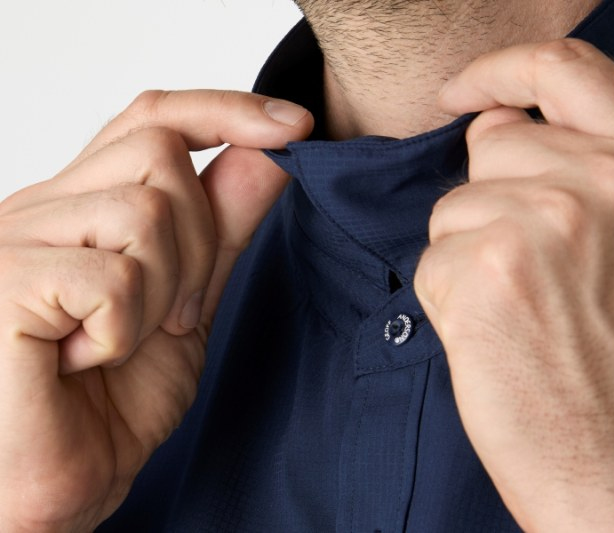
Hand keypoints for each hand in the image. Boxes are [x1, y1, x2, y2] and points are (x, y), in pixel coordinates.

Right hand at [0, 90, 312, 529]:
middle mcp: (39, 207)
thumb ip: (223, 226)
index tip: (297, 124)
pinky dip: (121, 330)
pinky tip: (81, 361)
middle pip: (159, 152)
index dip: (226, 110)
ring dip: (160, 293)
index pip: (153, 118)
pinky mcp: (3, 281)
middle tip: (170, 314)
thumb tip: (268, 153)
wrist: (54, 490)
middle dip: (197, 240)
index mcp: (80, 206)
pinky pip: (113, 276)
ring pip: (143, 211)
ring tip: (117, 343)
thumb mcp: (188, 303)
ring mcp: (14, 239)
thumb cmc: (105, 405)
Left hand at [415, 40, 613, 531]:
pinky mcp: (488, 269)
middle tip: (534, 276)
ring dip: (469, 258)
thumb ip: (591, 167)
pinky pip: (431, 261)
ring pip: (452, 206)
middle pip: (492, 141)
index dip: (500, 69)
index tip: (461, 90)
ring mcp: (547, 220)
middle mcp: (608, 180)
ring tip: (525, 316)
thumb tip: (501, 126)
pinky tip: (500, 341)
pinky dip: (450, 303)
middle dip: (489, 199)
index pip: (564, 67)